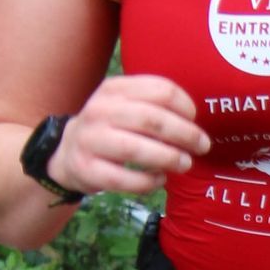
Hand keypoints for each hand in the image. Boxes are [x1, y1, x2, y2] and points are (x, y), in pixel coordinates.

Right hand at [51, 74, 208, 198]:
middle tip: (202, 146)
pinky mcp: (86, 169)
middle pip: (151, 119)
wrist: (67, 151)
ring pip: (136, 149)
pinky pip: (123, 179)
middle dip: (184, 134)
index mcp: (114, 88)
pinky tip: (160, 179)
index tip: (194, 119)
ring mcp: (90, 140)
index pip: (159, 90)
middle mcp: (99, 110)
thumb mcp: (125, 104)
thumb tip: (195, 122)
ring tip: (185, 164)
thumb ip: (155, 105)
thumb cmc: (110, 127)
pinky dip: (148, 181)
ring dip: (168, 158)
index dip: (185, 105)